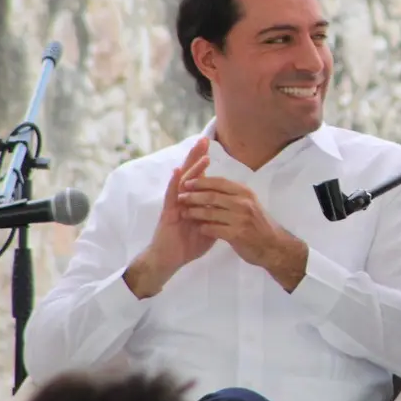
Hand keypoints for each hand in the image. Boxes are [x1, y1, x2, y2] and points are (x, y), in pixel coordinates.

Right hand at [125, 138, 211, 297]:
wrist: (170, 260)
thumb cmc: (187, 245)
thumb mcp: (208, 229)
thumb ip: (217, 216)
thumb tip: (232, 210)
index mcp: (193, 201)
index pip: (200, 178)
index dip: (204, 164)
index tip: (213, 148)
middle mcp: (183, 199)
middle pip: (191, 174)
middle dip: (197, 157)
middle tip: (205, 139)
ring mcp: (175, 204)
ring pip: (184, 181)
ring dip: (192, 166)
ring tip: (200, 152)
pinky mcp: (168, 212)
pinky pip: (171, 195)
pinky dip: (175, 182)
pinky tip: (178, 171)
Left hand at [179, 176, 307, 289]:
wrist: (274, 246)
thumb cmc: (259, 225)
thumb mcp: (250, 204)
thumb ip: (233, 196)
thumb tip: (211, 187)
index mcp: (245, 193)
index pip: (219, 182)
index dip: (201, 182)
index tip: (187, 182)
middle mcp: (243, 203)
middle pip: (212, 196)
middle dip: (193, 195)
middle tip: (180, 197)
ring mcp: (240, 219)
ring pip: (210, 212)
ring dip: (194, 212)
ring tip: (184, 213)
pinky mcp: (237, 234)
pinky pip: (213, 228)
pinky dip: (203, 227)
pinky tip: (198, 228)